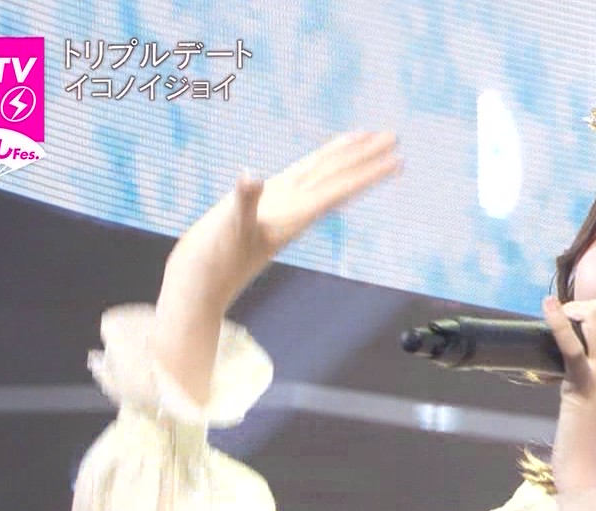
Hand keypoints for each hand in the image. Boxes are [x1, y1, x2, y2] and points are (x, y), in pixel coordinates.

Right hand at [150, 132, 399, 407]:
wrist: (200, 288)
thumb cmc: (214, 262)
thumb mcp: (229, 229)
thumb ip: (243, 203)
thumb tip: (250, 177)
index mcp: (293, 213)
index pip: (339, 187)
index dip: (366, 171)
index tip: (396, 159)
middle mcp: (291, 209)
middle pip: (336, 177)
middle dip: (365, 158)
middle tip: (394, 137)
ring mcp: (278, 208)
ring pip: (319, 176)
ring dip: (343, 159)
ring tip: (365, 141)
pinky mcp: (262, 209)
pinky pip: (294, 182)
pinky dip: (310, 168)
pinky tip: (319, 164)